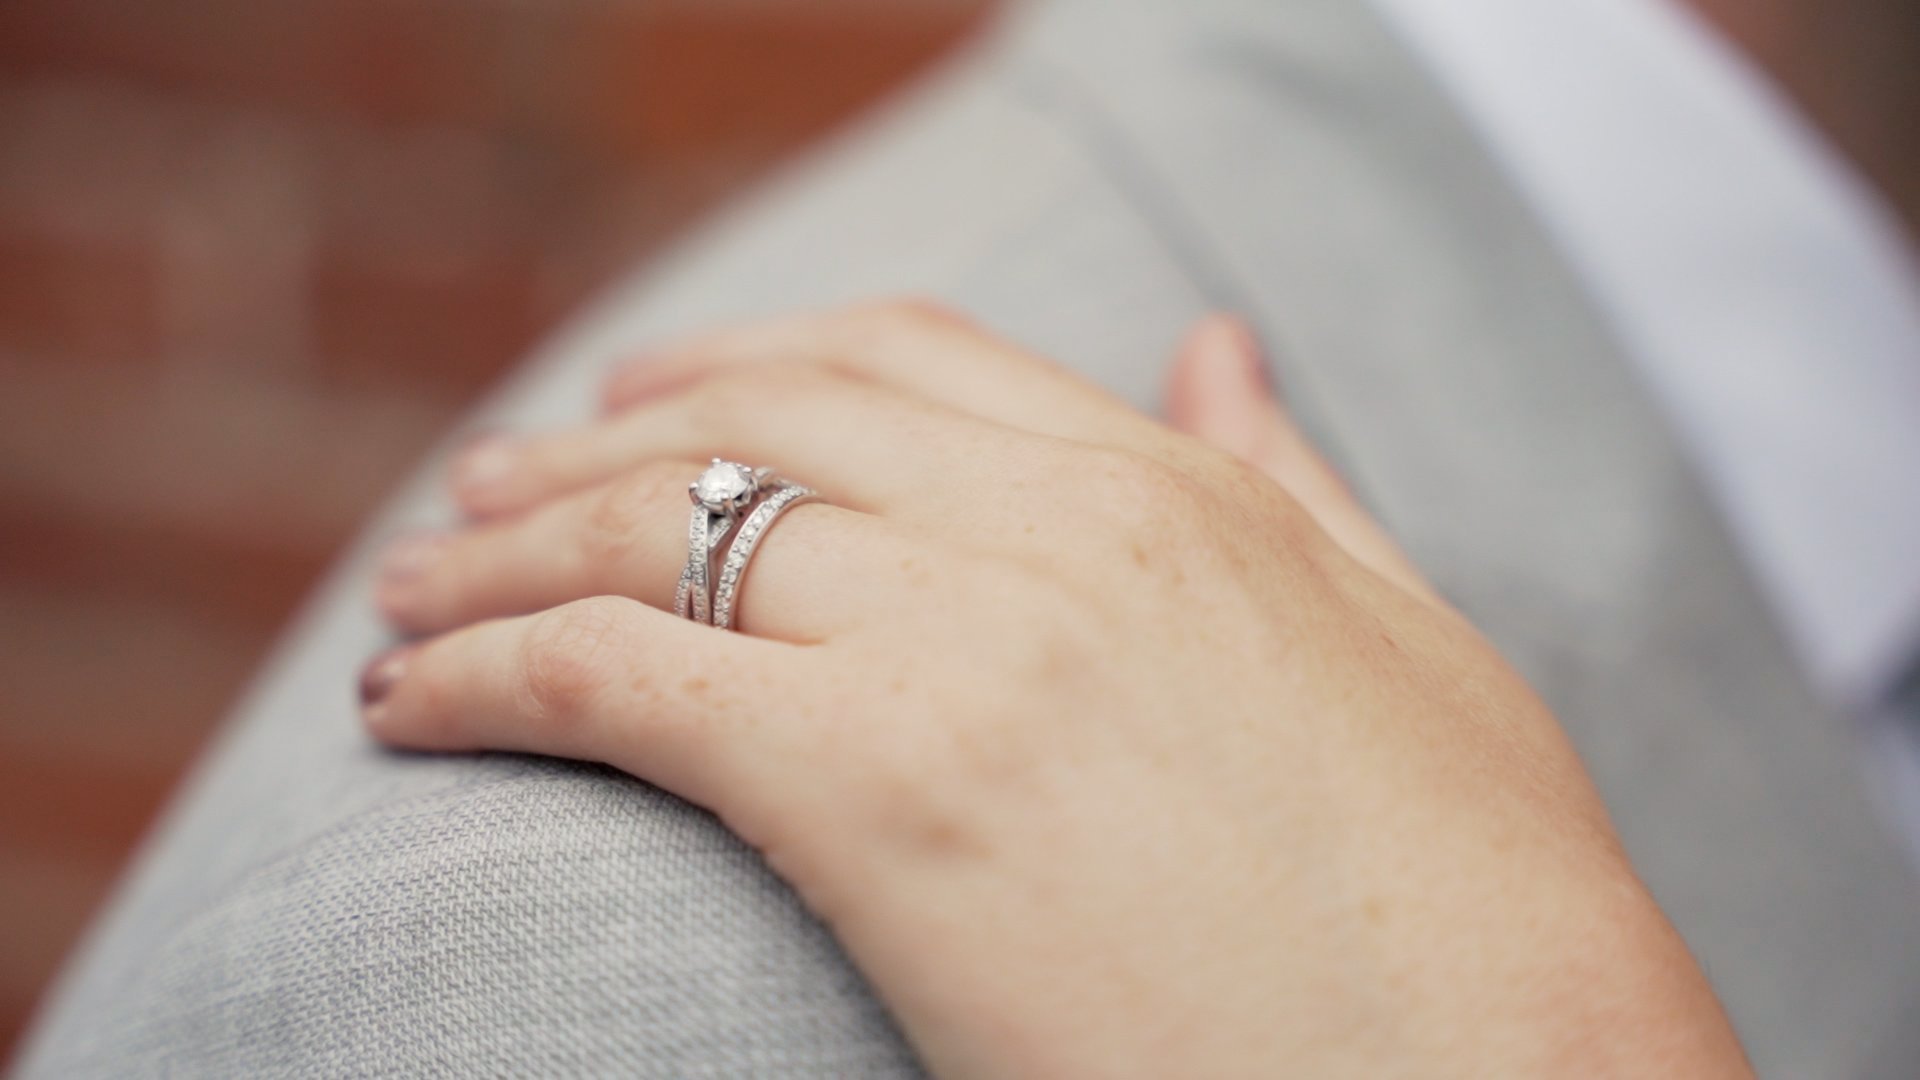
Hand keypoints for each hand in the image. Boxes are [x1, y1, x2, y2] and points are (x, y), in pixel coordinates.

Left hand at [361, 302, 1746, 1076]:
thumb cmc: (1479, 902)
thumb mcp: (1406, 637)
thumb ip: (1289, 482)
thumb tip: (1212, 344)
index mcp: (1176, 492)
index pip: (906, 358)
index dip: (750, 361)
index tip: (643, 398)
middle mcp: (1057, 531)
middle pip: (752, 426)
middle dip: (588, 450)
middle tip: (482, 490)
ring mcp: (967, 649)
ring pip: (656, 533)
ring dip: (502, 554)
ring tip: (413, 591)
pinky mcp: (883, 794)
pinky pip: (619, 676)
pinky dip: (489, 672)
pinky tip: (413, 705)